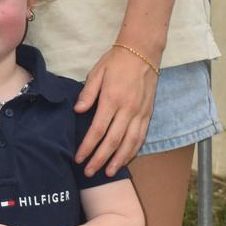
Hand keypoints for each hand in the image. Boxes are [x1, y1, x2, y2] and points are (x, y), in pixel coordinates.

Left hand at [73, 46, 158, 175]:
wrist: (143, 52)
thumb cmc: (116, 61)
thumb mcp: (97, 72)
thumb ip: (88, 93)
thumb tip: (78, 111)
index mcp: (112, 99)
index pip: (97, 130)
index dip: (88, 147)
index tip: (79, 158)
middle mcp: (128, 109)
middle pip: (113, 141)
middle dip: (100, 159)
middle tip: (89, 172)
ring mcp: (140, 113)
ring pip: (130, 143)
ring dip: (119, 161)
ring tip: (108, 173)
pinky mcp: (148, 114)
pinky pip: (141, 137)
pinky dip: (133, 151)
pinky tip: (126, 159)